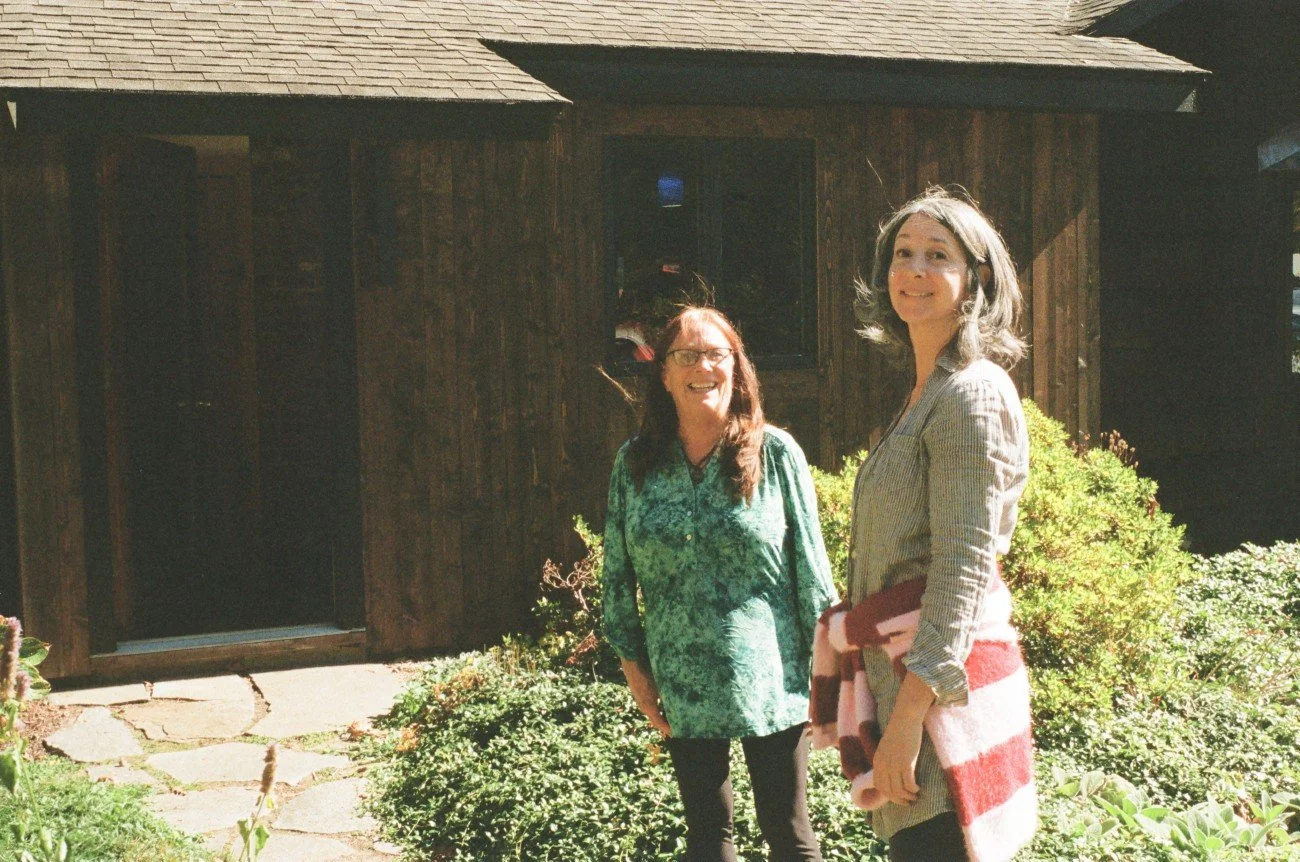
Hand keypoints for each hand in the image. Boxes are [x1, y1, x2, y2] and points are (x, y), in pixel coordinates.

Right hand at [620, 658, 671, 736]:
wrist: (632, 666)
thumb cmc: (647, 676)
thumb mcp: (660, 688)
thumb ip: (667, 698)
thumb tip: (679, 703)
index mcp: (649, 707)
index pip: (659, 723)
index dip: (667, 729)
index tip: (675, 733)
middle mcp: (644, 707)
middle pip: (655, 721)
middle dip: (665, 725)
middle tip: (674, 729)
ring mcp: (641, 702)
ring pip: (652, 714)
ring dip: (661, 717)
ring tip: (671, 720)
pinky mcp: (640, 697)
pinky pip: (650, 708)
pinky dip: (657, 711)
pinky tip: (663, 707)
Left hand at [872, 671, 934, 805]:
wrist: (906, 717)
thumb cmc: (900, 731)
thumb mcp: (888, 747)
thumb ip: (888, 760)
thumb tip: (893, 775)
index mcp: (878, 760)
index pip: (879, 785)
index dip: (888, 795)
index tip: (898, 798)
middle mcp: (884, 764)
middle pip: (888, 790)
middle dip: (898, 800)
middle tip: (908, 802)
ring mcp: (894, 764)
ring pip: (899, 790)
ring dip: (907, 797)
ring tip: (915, 796)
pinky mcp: (906, 762)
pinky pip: (909, 784)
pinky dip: (913, 789)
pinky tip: (918, 789)